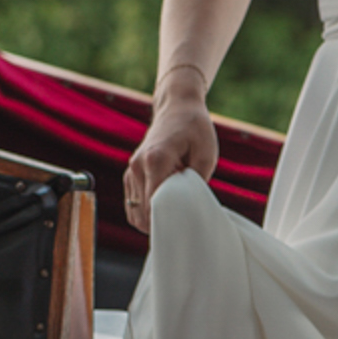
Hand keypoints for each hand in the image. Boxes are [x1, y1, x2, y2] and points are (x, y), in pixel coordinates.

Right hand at [123, 75, 217, 232]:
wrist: (177, 108)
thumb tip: (188, 210)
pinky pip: (133, 205)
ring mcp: (131, 171)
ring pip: (135, 213)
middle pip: (143, 214)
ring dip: (154, 220)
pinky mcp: (130, 174)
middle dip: (163, 224)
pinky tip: (165, 209)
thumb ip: (196, 183)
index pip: (154, 205)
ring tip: (175, 215)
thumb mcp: (207, 155)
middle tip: (184, 226)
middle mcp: (138, 167)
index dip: (168, 223)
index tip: (185, 230)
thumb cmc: (196, 130)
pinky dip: (146, 213)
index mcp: (156, 160)